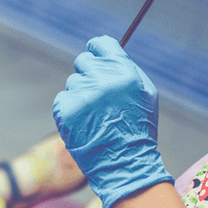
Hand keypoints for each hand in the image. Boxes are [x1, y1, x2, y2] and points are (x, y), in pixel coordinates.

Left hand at [53, 35, 172, 207]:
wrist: (124, 164)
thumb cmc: (137, 129)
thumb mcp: (145, 94)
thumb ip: (126, 69)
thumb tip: (107, 50)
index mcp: (124, 72)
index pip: (101, 44)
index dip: (97, 50)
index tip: (95, 56)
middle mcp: (102, 80)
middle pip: (83, 60)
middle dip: (89, 74)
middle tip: (97, 96)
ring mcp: (82, 95)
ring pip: (73, 82)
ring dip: (80, 95)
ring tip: (95, 116)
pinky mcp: (66, 110)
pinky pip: (62, 99)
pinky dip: (70, 110)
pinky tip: (84, 124)